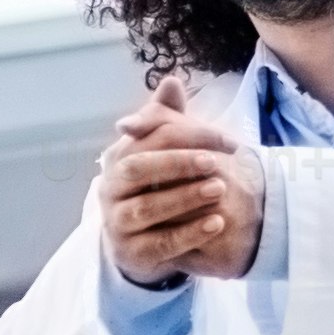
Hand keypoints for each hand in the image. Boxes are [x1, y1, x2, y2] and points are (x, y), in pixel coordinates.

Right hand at [98, 74, 263, 287]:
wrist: (140, 244)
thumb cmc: (154, 190)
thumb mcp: (160, 155)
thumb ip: (165, 120)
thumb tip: (171, 81)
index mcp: (116, 159)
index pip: (146, 137)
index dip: (186, 135)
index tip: (224, 141)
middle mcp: (109, 189)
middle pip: (137, 169)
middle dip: (176, 163)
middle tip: (214, 162)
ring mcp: (116, 223)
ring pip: (146, 208)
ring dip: (185, 197)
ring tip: (219, 189)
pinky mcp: (131, 253)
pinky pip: (161, 243)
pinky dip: (190, 233)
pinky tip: (217, 223)